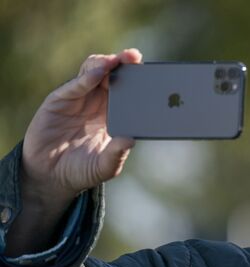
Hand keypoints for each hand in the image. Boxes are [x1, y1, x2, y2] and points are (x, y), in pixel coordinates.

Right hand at [22, 49, 141, 200]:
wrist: (50, 176)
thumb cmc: (82, 170)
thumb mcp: (104, 166)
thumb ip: (117, 154)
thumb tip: (131, 140)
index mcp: (115, 115)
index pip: (129, 90)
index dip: (138, 79)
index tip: (151, 72)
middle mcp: (98, 102)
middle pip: (114, 75)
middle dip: (125, 64)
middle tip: (135, 57)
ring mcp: (79, 99)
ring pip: (94, 72)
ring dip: (106, 64)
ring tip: (117, 61)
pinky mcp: (60, 100)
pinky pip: (75, 85)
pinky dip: (87, 78)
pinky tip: (98, 74)